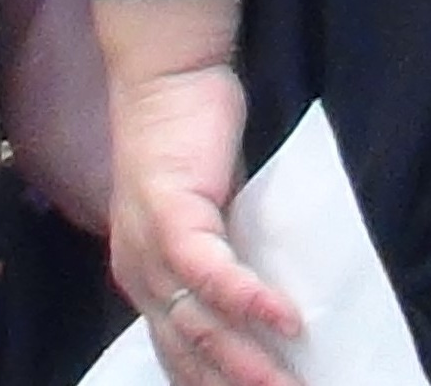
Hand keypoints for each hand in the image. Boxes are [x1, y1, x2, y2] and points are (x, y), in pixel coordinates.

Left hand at [108, 60, 303, 385]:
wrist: (168, 75)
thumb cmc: (193, 138)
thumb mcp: (210, 212)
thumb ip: (227, 256)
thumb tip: (274, 304)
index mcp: (145, 280)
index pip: (177, 356)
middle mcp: (139, 276)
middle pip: (189, 355)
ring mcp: (149, 249)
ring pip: (198, 326)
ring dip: (248, 362)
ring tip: (291, 385)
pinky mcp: (170, 217)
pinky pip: (211, 274)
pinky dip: (249, 301)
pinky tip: (286, 322)